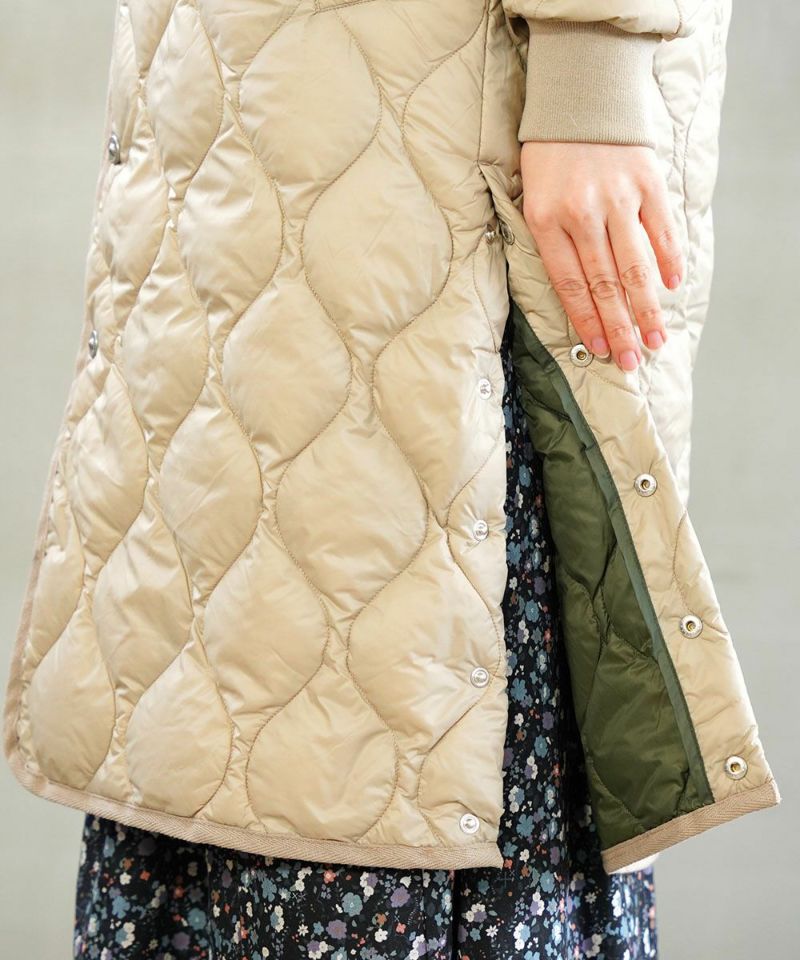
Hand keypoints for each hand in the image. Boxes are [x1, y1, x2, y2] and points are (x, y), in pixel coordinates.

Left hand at [520, 141, 683, 371]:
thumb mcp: (533, 197)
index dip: (587, 322)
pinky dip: (668, 260)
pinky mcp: (647, 181)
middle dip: (619, 328)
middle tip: (631, 360)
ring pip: (634, 266)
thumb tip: (580, 295)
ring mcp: (618, 197)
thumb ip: (553, 242)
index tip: (598, 350)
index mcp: (546, 220)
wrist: (579, 93)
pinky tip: (671, 287)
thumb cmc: (550, 154)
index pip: (570, 285)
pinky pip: (661, 230)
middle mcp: (582, 213)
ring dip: (646, 307)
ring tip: (655, 339)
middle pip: (604, 285)